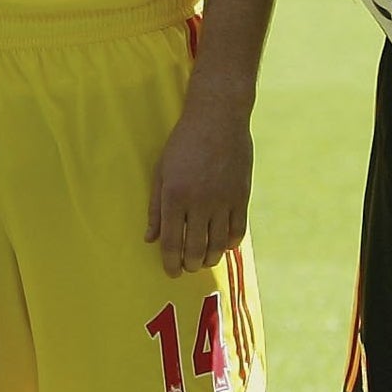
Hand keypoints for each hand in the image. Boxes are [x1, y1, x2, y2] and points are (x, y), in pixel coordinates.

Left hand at [147, 90, 250, 277]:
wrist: (218, 119)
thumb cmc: (183, 144)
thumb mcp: (161, 173)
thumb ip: (155, 208)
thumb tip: (150, 239)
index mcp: (175, 196)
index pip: (171, 242)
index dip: (170, 262)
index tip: (170, 272)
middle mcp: (200, 202)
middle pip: (196, 249)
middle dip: (190, 265)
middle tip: (187, 268)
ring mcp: (223, 200)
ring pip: (219, 244)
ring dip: (210, 258)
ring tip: (203, 260)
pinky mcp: (242, 196)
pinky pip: (238, 230)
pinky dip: (230, 244)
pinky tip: (223, 246)